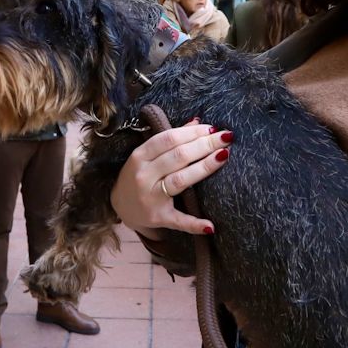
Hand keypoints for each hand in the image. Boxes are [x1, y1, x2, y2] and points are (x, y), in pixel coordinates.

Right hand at [108, 120, 229, 236]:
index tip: (213, 128)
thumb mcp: (148, 155)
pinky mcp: (158, 217)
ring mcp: (150, 197)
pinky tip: (210, 225)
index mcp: (140, 156)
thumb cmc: (140, 175)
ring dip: (204, 168)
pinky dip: (194, 224)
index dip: (193, 132)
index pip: (169, 139)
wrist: (121, 206)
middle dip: (205, 145)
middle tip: (226, 138)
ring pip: (181, 180)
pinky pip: (178, 220)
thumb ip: (171, 139)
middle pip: (178, 156)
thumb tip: (198, 122)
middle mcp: (144, 175)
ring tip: (224, 156)